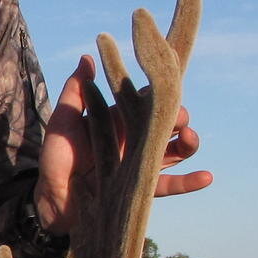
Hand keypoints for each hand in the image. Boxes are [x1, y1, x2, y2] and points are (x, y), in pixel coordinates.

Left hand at [35, 55, 211, 234]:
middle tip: (180, 117)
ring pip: (174, 151)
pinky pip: (169, 185)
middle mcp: (133, 139)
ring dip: (189, 144)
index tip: (174, 81)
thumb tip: (88, 57)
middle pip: (166, 124)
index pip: (147, 100)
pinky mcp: (140, 190)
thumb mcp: (63, 121)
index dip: (163, 92)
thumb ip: (76, 91)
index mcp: (118, 120)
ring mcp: (139, 164)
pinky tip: (207, 177)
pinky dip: (189, 182)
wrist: (51, 200)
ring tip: (191, 139)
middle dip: (178, 117)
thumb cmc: (55, 157)